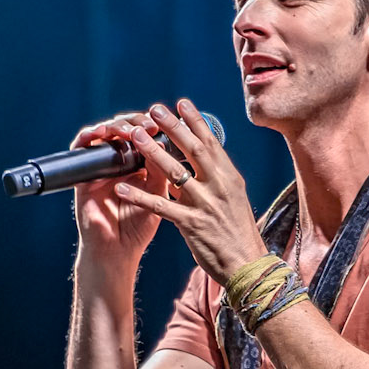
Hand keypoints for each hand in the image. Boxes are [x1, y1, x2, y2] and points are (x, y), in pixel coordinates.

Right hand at [70, 110, 165, 270]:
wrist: (117, 250)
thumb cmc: (137, 229)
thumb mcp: (157, 196)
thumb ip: (161, 171)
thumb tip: (165, 142)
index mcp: (139, 166)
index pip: (143, 135)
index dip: (152, 126)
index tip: (164, 126)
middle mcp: (119, 163)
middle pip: (125, 129)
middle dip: (136, 122)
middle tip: (148, 125)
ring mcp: (101, 167)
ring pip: (105, 132)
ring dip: (116, 125)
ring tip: (128, 130)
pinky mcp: (84, 174)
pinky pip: (81, 147)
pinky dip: (88, 135)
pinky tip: (100, 132)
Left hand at [113, 100, 266, 284]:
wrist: (247, 265)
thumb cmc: (238, 234)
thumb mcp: (233, 200)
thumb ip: (215, 180)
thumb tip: (196, 164)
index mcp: (229, 178)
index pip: (211, 143)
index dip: (195, 121)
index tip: (181, 103)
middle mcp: (219, 186)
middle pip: (193, 149)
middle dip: (172, 127)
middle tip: (154, 110)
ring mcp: (205, 204)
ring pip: (174, 172)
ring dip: (152, 153)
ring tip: (134, 137)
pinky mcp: (191, 224)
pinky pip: (160, 206)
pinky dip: (139, 196)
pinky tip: (121, 187)